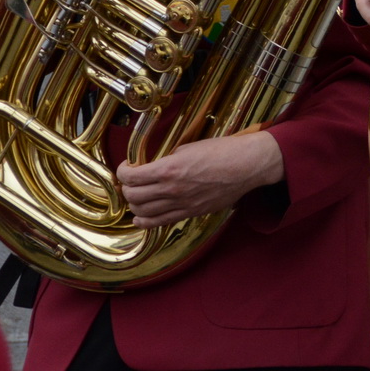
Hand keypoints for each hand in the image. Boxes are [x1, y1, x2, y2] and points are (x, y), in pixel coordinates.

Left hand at [117, 132, 284, 227]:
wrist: (246, 166)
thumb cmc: (222, 152)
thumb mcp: (188, 147)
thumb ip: (167, 159)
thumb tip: (152, 166)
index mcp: (169, 169)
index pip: (131, 176)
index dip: (123, 171)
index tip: (127, 166)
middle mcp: (171, 189)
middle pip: (133, 196)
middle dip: (127, 188)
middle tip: (131, 181)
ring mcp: (181, 204)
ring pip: (142, 212)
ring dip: (135, 204)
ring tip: (137, 195)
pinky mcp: (189, 213)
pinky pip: (159, 222)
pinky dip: (145, 220)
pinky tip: (141, 216)